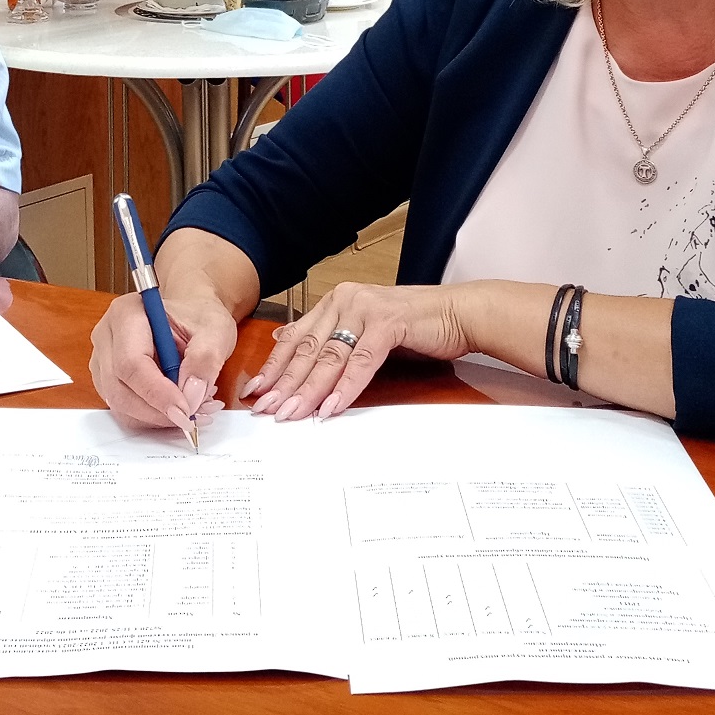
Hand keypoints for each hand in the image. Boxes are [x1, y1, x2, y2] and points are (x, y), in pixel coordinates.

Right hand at [90, 289, 237, 435]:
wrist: (191, 313)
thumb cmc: (198, 315)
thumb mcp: (215, 330)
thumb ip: (205, 359)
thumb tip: (191, 395)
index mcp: (127, 313)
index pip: (131, 363)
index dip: (158, 393)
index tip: (186, 410)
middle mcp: (107, 336)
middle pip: (119, 389)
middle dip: (158, 411)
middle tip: (194, 416)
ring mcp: (103, 360)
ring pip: (120, 405)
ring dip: (157, 417)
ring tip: (194, 408)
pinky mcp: (109, 380)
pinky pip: (125, 410)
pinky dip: (153, 417)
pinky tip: (179, 406)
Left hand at [243, 282, 470, 421]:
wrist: (458, 313)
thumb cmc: (414, 325)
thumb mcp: (366, 328)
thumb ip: (334, 338)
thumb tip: (292, 351)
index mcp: (336, 301)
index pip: (296, 337)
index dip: (275, 366)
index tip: (257, 391)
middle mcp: (345, 300)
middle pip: (308, 349)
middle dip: (285, 384)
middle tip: (268, 410)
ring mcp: (366, 309)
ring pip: (329, 357)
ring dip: (309, 390)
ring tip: (292, 414)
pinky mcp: (388, 323)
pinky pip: (361, 362)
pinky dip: (345, 388)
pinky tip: (331, 407)